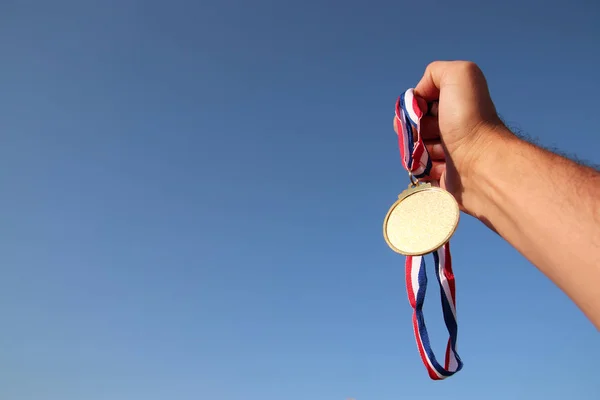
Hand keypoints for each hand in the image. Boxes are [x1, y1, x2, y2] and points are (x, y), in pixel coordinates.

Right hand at [394, 61, 507, 214]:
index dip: (412, 108)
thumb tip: (419, 95)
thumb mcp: (459, 75)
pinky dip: (420, 170)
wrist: (482, 164)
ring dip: (415, 151)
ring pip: (414, 150)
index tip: (417, 114)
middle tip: (424, 135)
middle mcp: (453, 127)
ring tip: (431, 155)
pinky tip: (433, 168)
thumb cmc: (471, 120)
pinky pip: (420, 173)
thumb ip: (435, 72)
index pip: (419, 104)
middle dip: (412, 131)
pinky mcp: (444, 177)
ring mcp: (449, 153)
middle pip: (414, 127)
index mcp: (454, 104)